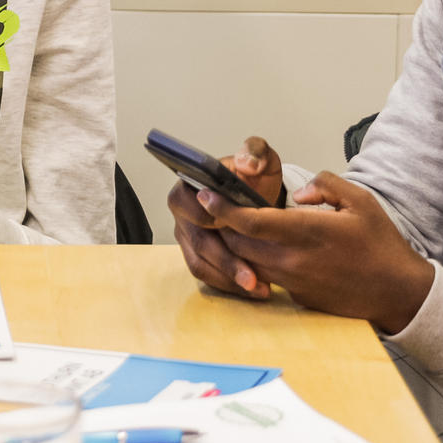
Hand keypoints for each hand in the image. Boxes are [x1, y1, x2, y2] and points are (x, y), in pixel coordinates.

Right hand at [167, 137, 285, 299]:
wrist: (256, 195)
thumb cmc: (254, 177)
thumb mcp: (260, 158)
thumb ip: (255, 152)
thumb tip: (246, 164)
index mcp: (189, 186)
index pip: (191, 206)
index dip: (211, 220)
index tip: (233, 229)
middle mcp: (182, 213)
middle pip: (198, 241)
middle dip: (226, 261)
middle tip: (251, 277)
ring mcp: (187, 237)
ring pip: (200, 264)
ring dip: (227, 279)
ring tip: (256, 289)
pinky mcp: (197, 255)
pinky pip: (207, 275)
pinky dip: (228, 285)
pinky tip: (253, 290)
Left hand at [193, 172, 437, 332]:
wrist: (397, 292)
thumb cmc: (380, 243)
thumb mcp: (360, 201)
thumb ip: (325, 184)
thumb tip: (298, 193)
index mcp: (306, 232)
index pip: (249, 222)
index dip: (222, 208)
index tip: (205, 194)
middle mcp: (293, 260)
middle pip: (237, 243)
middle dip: (220, 225)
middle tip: (211, 206)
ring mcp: (292, 281)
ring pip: (246, 261)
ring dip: (233, 245)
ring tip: (229, 224)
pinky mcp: (296, 296)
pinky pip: (263, 276)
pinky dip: (252, 262)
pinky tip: (257, 248)